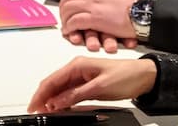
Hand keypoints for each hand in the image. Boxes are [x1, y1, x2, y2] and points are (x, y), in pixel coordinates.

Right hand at [30, 56, 156, 113]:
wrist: (143, 76)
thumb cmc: (125, 75)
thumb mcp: (99, 86)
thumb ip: (76, 94)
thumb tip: (57, 101)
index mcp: (78, 65)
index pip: (52, 80)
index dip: (40, 94)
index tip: (34, 107)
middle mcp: (77, 69)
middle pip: (53, 85)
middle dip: (44, 98)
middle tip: (38, 112)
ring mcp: (82, 78)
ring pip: (60, 91)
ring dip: (53, 101)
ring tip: (47, 113)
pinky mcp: (87, 85)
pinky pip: (70, 94)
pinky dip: (63, 102)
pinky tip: (61, 109)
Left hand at [59, 0, 146, 52]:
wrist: (146, 10)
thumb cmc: (141, 0)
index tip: (70, 2)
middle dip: (64, 7)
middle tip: (64, 15)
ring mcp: (92, 5)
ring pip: (69, 9)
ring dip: (65, 18)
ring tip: (66, 25)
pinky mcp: (94, 19)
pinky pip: (74, 22)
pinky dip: (69, 27)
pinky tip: (69, 32)